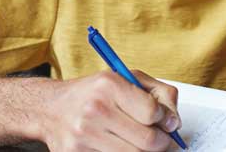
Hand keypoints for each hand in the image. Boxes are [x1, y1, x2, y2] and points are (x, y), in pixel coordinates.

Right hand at [42, 70, 181, 151]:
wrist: (51, 108)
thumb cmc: (93, 93)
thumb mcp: (127, 79)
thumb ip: (159, 94)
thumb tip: (174, 121)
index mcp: (109, 85)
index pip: (152, 112)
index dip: (166, 120)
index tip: (167, 122)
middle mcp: (95, 109)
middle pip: (146, 141)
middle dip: (162, 143)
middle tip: (164, 140)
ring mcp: (83, 135)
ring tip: (143, 143)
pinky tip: (122, 146)